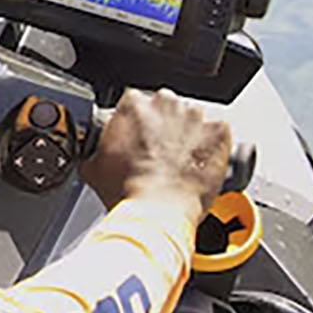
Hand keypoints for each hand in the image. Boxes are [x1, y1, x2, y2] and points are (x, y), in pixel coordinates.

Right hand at [80, 88, 232, 218]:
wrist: (158, 210)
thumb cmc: (130, 190)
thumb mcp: (93, 168)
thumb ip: (94, 151)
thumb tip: (95, 156)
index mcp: (133, 104)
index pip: (133, 102)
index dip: (135, 122)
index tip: (137, 137)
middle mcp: (165, 103)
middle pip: (165, 106)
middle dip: (162, 125)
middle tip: (157, 151)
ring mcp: (195, 117)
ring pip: (192, 119)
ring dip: (188, 134)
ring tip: (180, 160)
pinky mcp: (219, 133)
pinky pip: (218, 133)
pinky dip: (212, 145)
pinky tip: (200, 162)